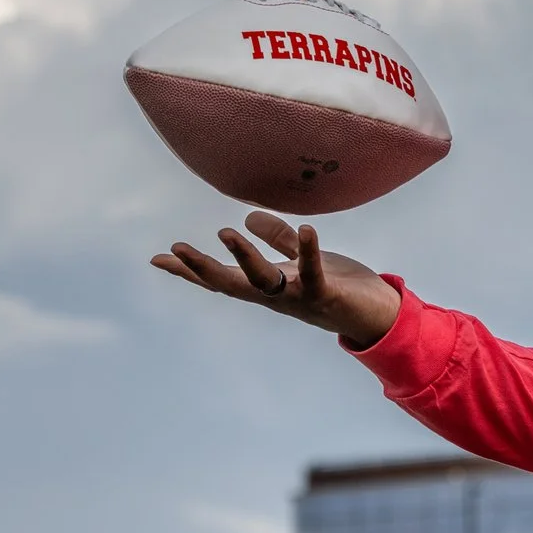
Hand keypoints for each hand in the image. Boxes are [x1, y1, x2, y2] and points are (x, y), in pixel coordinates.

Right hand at [152, 210, 403, 348]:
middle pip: (230, 283)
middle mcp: (275, 296)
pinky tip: (306, 230)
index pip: (220, 278)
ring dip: (245, 258)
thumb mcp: (299, 260)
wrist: (375, 315)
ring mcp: (298, 297)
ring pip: (263, 280)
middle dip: (202, 268)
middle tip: (175, 248)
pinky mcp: (326, 294)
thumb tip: (247, 218)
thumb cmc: (336, 287)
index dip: (190, 269)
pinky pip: (314, 273)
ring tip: (226, 232)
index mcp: (265, 286)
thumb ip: (276, 240)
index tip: (157, 258)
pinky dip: (309, 252)